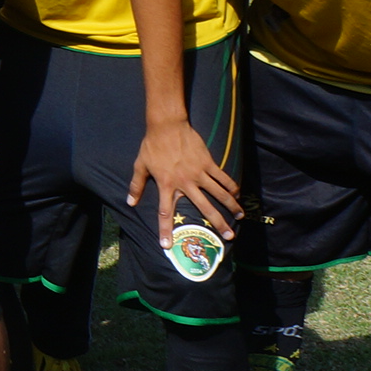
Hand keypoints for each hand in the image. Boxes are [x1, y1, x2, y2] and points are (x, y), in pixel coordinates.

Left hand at [128, 118, 241, 240]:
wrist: (167, 125)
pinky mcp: (208, 162)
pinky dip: (231, 186)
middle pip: (204, 208)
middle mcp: (184, 182)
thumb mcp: (140, 165)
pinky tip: (238, 194)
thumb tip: (130, 203)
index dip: (165, 230)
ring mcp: (198, 172)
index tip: (167, 245)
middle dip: (217, 224)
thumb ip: (137, 185)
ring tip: (240, 217)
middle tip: (228, 238)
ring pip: (219, 193)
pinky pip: (222, 177)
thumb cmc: (152, 146)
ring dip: (231, 206)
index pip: (165, 212)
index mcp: (166, 184)